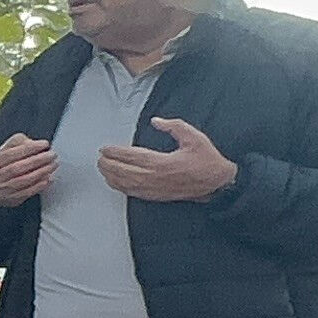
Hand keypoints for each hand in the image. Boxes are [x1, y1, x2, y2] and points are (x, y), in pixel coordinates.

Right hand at [0, 133, 56, 207]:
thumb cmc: (2, 168)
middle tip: (52, 155)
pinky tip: (48, 179)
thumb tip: (34, 143)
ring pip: (23, 180)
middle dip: (38, 160)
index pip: (9, 154)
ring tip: (53, 165)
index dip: (29, 148)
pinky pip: (27, 192)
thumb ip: (17, 143)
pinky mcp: (11, 200)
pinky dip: (40, 185)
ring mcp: (2, 191)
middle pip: (16, 168)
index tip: (44, 144)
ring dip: (41, 172)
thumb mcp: (4, 152)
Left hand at [96, 117, 236, 202]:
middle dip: (108, 164)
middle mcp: (155, 177)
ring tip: (102, 168)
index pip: (131, 157)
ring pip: (125, 184)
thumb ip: (174, 126)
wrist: (218, 183)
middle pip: (123, 171)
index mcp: (162, 163)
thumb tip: (156, 121)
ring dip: (110, 176)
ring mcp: (155, 189)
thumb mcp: (194, 137)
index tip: (104, 148)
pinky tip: (114, 182)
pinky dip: (120, 187)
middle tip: (99, 157)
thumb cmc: (207, 160)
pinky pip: (133, 193)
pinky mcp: (157, 196)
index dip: (115, 152)